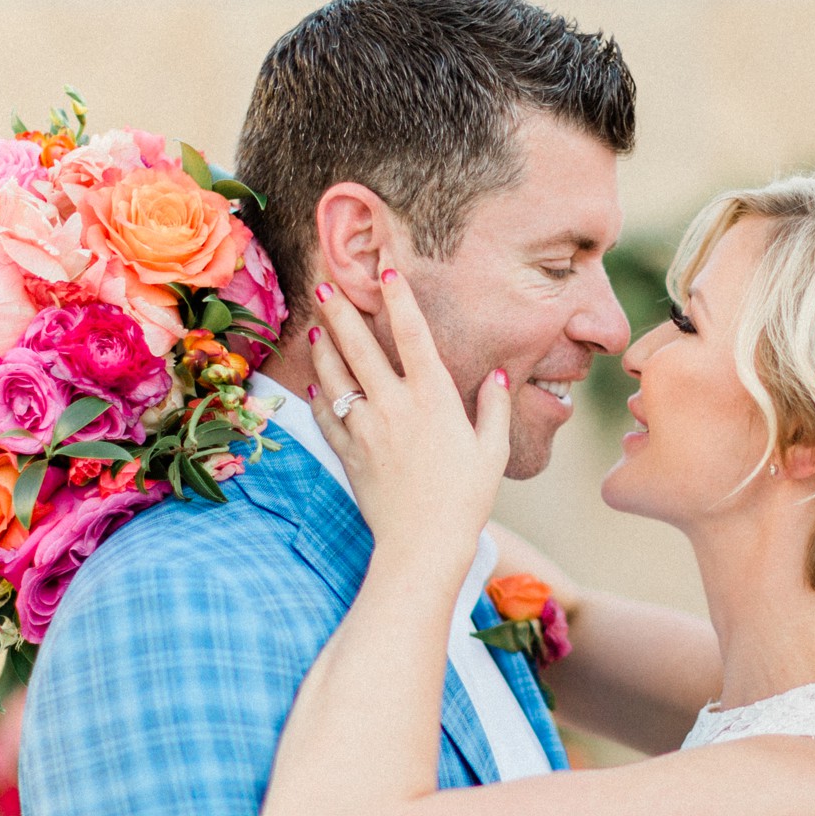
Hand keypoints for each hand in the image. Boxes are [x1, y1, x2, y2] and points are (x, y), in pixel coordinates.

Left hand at [308, 270, 511, 564]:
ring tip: (316, 329)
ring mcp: (366, 429)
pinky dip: (320, 399)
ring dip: (324, 349)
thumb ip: (494, 408)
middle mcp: (394, 406)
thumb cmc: (466, 499)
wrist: (422, 544)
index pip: (413, 334)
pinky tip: (316, 386)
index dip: (398, 298)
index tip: (386, 270)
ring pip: (336, 378)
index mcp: (433, 398)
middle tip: (323, 285)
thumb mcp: (492, 451)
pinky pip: (328, 418)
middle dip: (340, 311)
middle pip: (360, 346)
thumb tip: (498, 375)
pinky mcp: (349, 454)